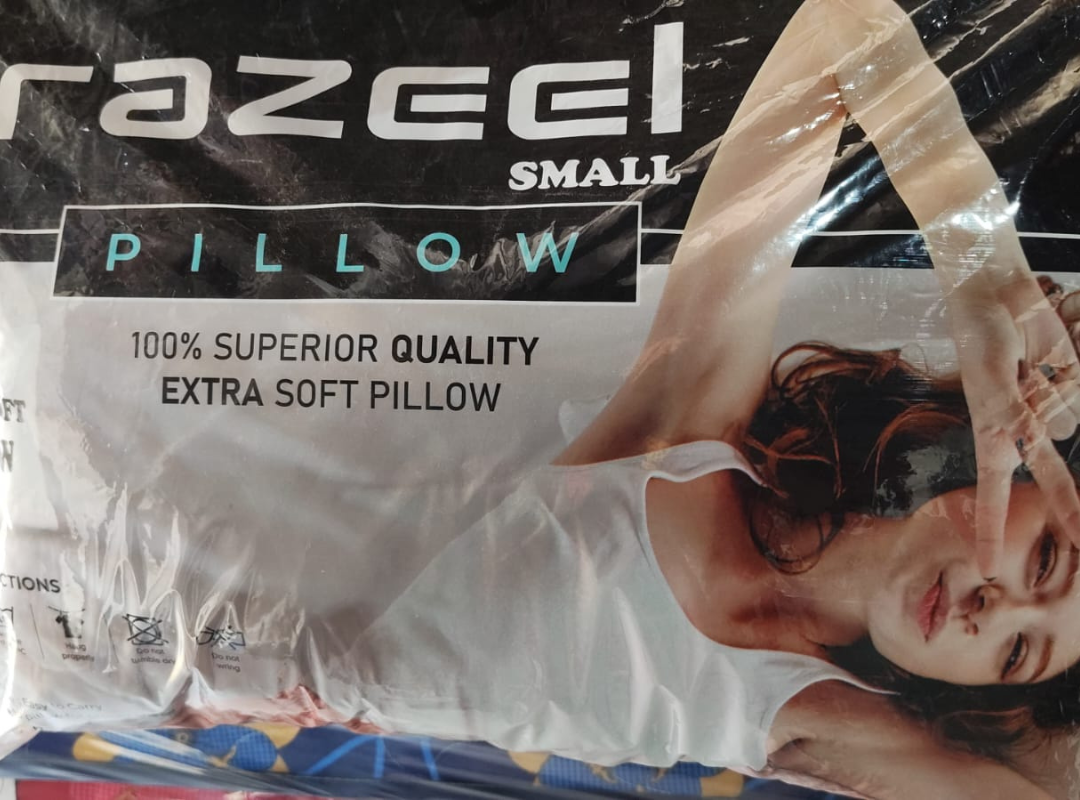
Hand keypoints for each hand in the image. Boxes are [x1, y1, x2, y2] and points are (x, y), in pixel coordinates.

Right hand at [948, 274, 1079, 578]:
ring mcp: (1046, 405)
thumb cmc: (979, 338)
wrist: (996, 292)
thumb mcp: (991, 381)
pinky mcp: (1066, 382)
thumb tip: (1034, 442)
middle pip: (1049, 474)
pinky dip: (1068, 376)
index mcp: (992, 433)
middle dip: (1067, 505)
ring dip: (1059, 396)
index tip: (987, 568)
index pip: (991, 491)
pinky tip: (1050, 358)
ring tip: (1033, 364)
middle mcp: (1021, 426)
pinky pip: (1075, 395)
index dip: (989, 532)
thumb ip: (1016, 416)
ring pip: (1069, 420)